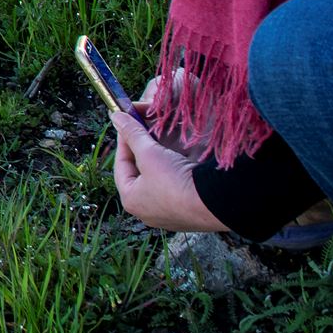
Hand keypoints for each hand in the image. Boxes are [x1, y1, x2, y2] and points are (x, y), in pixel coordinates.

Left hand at [107, 104, 227, 232]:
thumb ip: (132, 134)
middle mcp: (147, 212)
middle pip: (140, 174)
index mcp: (131, 200)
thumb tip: (116, 117)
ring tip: (165, 144)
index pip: (121, 165)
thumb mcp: (149, 152)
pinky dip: (176, 173)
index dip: (124, 142)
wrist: (216, 203)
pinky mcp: (189, 213)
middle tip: (147, 133)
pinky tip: (183, 160)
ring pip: (159, 182)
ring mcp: (169, 215)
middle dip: (143, 152)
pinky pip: (176, 189)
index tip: (129, 125)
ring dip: (161, 162)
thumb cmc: (174, 181)